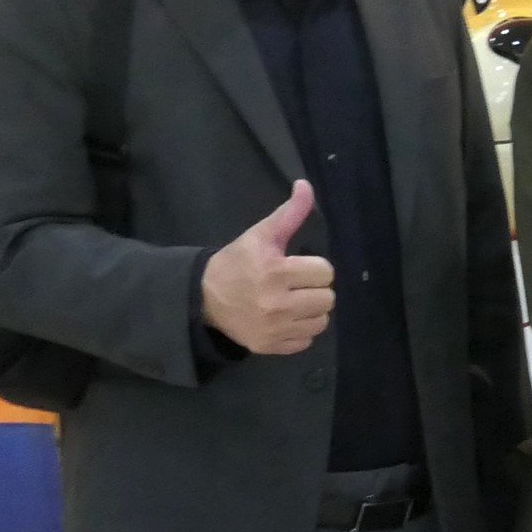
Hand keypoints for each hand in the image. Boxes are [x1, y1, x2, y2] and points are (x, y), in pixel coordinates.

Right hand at [202, 180, 334, 355]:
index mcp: (276, 272)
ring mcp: (274, 328)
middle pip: (327, 298)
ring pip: (321, 321)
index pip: (325, 272)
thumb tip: (306, 185)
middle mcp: (277, 303)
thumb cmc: (237, 263)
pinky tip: (284, 318)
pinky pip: (306, 340)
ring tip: (292, 301)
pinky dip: (299, 330)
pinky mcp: (271, 347)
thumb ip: (289, 213)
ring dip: (311, 311)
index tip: (296, 266)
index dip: (313, 267)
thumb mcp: (261, 235)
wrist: (204, 297)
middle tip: (295, 284)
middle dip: (314, 289)